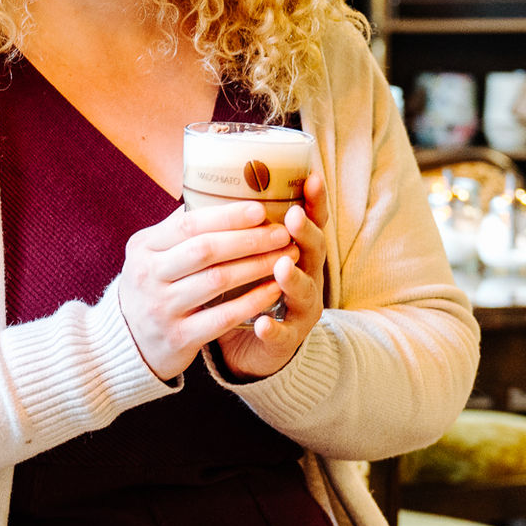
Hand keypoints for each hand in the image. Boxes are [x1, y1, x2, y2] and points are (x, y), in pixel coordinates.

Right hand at [118, 198, 298, 379]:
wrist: (126, 342)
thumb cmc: (151, 287)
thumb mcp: (150, 254)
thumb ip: (178, 229)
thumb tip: (216, 191)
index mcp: (144, 248)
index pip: (188, 225)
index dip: (227, 216)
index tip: (260, 209)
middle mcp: (149, 276)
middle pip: (205, 250)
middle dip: (249, 239)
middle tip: (282, 233)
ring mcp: (162, 308)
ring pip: (217, 281)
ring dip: (257, 266)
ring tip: (286, 256)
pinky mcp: (178, 337)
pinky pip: (222, 317)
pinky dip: (252, 301)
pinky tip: (274, 290)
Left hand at [216, 168, 328, 379]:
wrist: (246, 347)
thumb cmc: (243, 292)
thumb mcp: (244, 257)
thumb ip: (239, 230)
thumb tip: (210, 184)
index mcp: (296, 252)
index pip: (310, 222)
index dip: (314, 202)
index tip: (311, 178)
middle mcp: (307, 278)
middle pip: (315, 252)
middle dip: (305, 233)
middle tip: (293, 218)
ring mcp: (299, 311)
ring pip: (305, 292)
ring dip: (293, 279)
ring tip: (281, 266)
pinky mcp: (286, 341)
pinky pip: (282, 335)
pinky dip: (273, 329)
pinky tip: (262, 324)